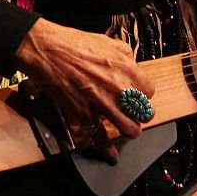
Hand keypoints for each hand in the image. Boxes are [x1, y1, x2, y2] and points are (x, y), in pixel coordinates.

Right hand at [12, 18, 155, 158]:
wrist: (47, 50)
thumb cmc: (72, 43)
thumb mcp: (107, 41)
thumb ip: (124, 55)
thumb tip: (131, 65)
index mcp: (126, 68)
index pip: (149, 90)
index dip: (144, 94)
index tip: (138, 95)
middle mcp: (118, 87)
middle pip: (145, 112)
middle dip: (141, 114)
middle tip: (135, 112)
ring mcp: (102, 103)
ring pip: (130, 129)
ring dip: (130, 130)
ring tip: (126, 127)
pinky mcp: (84, 115)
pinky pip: (100, 138)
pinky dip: (105, 148)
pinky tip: (110, 154)